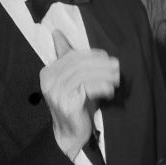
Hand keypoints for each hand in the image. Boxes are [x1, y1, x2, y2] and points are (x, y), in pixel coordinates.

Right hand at [40, 30, 119, 160]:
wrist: (71, 132)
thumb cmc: (76, 101)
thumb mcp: (72, 78)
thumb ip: (66, 56)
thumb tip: (57, 32)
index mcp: (48, 72)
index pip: (72, 55)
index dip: (93, 55)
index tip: (108, 58)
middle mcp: (49, 81)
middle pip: (80, 64)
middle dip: (102, 64)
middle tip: (117, 67)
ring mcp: (56, 93)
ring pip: (85, 75)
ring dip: (105, 75)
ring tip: (117, 78)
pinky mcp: (67, 104)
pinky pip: (88, 88)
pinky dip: (103, 87)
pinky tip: (111, 90)